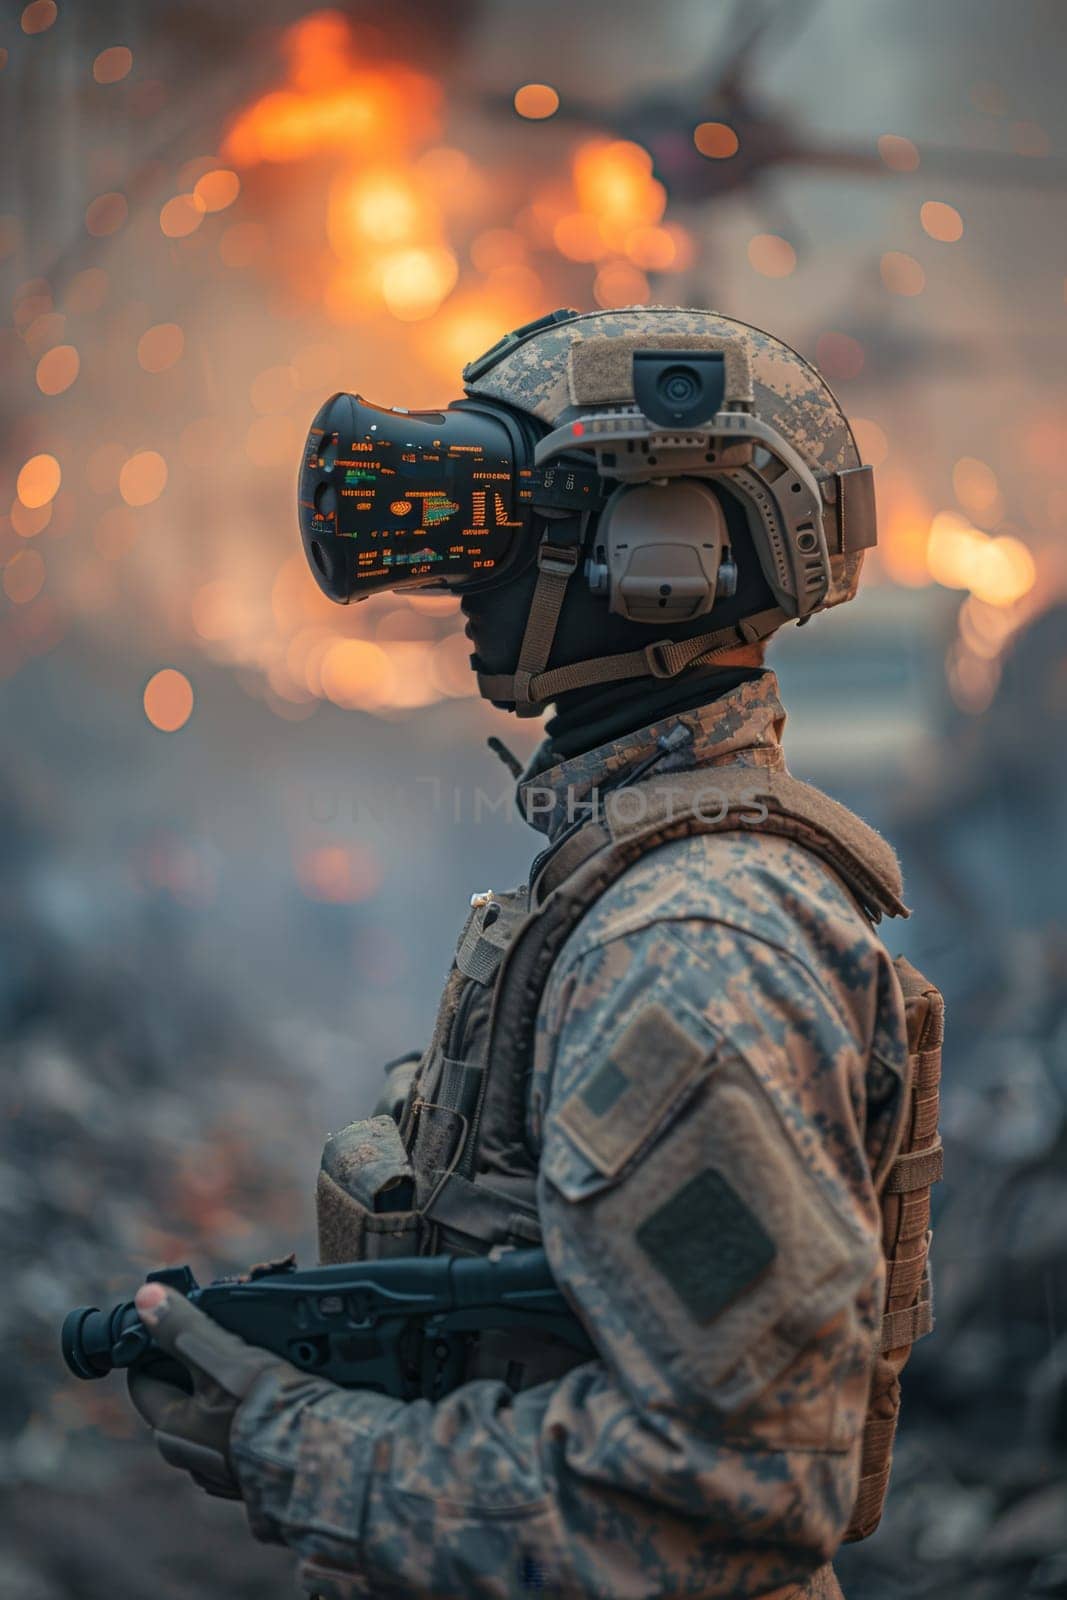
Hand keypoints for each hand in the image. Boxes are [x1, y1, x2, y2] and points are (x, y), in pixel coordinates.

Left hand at [127, 1282, 285, 1498]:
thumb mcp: (224, 1356)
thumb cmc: (270, 1408)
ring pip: (212, 1418)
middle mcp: (191, 1457)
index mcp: (172, 1429)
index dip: (155, 1349)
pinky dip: (252, 1416)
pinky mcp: (255, 1477)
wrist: (325, 1457)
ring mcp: (223, 1471)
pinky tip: (275, 1399)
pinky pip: (243, 1437)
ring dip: (227, 1392)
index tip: (177, 1325)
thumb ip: (184, 1328)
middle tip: (225, 1340)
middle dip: (196, 1368)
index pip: (144, 1381)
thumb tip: (146, 1299)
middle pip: (180, 1398)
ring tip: (257, 1364)